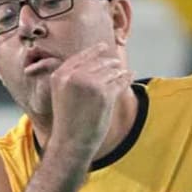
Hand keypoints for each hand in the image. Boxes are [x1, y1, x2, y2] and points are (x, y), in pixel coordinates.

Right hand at [49, 43, 132, 160]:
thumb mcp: (62, 95)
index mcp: (61, 75)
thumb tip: (93, 62)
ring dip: (119, 72)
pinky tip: (130, 76)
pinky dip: (126, 79)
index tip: (103, 46)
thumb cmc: (67, 123)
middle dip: (109, 62)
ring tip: (123, 72)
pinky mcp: (104, 94)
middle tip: (117, 63)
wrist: (70, 145)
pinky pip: (119, 83)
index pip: (81, 56)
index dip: (94, 51)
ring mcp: (90, 84)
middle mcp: (74, 76)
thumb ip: (72, 77)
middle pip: (97, 62)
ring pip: (110, 72)